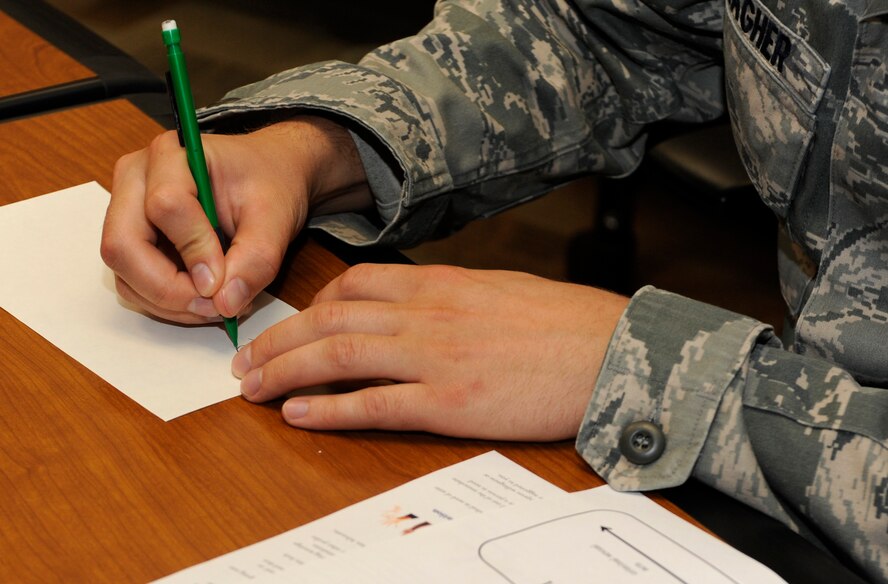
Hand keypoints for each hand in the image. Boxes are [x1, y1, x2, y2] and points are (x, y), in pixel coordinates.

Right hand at [101, 117, 370, 322]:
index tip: (224, 282)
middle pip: (124, 245)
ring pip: (125, 272)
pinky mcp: (131, 241)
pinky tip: (203, 298)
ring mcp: (126, 212)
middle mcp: (136, 179)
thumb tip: (225, 303)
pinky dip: (166, 302)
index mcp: (172, 155)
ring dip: (169, 301)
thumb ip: (256, 259)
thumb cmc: (269, 184)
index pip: (165, 207)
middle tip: (215, 307)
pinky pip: (132, 282)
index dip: (194, 251)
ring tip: (217, 304)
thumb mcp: (276, 217)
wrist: (269, 177)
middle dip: (169, 289)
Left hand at [232, 264, 628, 440]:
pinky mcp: (449, 402)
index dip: (312, 305)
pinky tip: (300, 414)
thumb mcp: (499, 291)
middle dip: (279, 339)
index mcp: (440, 283)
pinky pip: (374, 404)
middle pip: (330, 320)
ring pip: (339, 356)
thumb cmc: (562, 323)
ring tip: (252, 388)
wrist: (611, 352)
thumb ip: (450, 298)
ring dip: (287, 371)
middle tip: (246, 360)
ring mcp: (434, 358)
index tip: (295, 323)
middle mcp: (427, 314)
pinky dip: (330, 408)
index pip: (354, 284)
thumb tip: (418, 309)